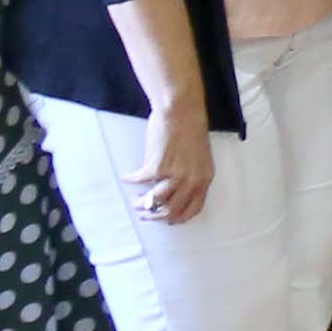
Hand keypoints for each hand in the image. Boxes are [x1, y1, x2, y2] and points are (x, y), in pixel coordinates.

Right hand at [130, 96, 214, 224]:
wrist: (181, 111)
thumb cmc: (190, 130)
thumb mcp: (199, 158)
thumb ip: (189, 176)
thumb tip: (173, 191)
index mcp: (204, 179)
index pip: (193, 209)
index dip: (179, 218)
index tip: (168, 220)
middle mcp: (191, 181)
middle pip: (171, 211)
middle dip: (155, 216)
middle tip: (145, 214)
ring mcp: (174, 176)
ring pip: (154, 202)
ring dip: (141, 203)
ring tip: (135, 200)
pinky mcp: (157, 167)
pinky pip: (139, 181)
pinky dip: (130, 180)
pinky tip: (127, 177)